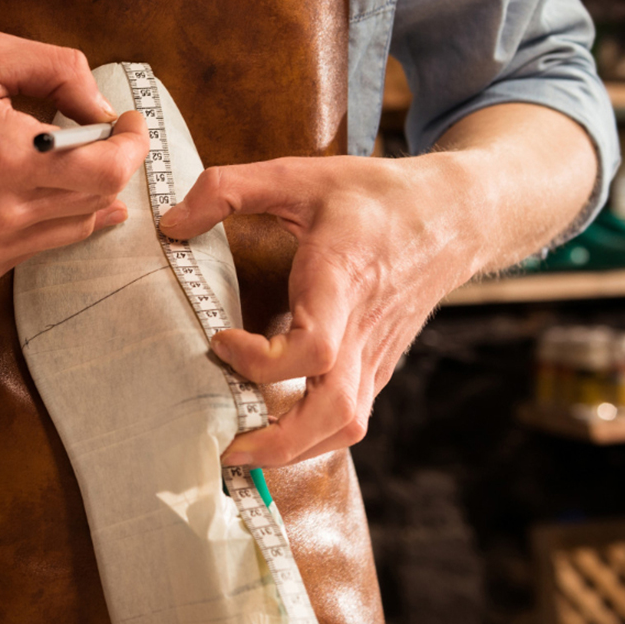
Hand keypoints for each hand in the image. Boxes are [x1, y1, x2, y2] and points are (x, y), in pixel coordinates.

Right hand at [0, 31, 148, 284]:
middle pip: (101, 199)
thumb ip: (57, 71)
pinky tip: (27, 189)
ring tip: (66, 160)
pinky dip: (49, 215)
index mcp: (7, 156)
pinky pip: (41, 244)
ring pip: (77, 227)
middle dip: (113, 163)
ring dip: (86, 192)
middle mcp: (3, 213)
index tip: (128, 122)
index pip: (108, 168)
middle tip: (101, 134)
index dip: (132, 144)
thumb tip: (103, 107)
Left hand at [160, 153, 483, 466]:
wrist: (455, 215)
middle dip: (278, 442)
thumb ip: (227, 189)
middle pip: (336, 415)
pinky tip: (270, 426)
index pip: (313, 349)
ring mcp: (376, 356)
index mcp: (343, 284)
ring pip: (346, 427)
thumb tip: (169, 223)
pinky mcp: (379, 365)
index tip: (218, 338)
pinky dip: (311, 434)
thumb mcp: (297, 175)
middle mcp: (364, 332)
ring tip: (239, 448)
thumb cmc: (374, 196)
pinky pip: (349, 416)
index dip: (260, 360)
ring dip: (293, 449)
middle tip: (223, 444)